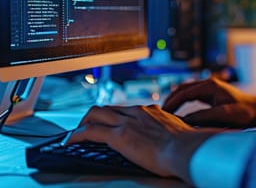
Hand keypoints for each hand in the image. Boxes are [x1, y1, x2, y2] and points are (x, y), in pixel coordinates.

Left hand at [65, 104, 217, 181]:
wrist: (185, 149)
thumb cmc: (186, 146)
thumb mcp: (178, 133)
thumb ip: (169, 132)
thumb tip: (172, 140)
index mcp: (151, 111)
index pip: (127, 109)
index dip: (115, 115)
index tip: (111, 122)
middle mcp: (137, 112)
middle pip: (108, 107)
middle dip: (94, 116)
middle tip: (87, 126)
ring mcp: (127, 122)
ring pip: (96, 113)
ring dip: (83, 122)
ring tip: (76, 133)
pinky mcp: (119, 135)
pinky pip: (90, 131)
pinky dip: (76, 135)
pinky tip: (70, 142)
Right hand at [162, 77, 255, 127]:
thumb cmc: (246, 114)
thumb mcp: (224, 115)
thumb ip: (204, 116)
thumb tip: (184, 120)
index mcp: (209, 86)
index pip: (183, 93)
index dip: (171, 104)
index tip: (161, 115)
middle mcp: (208, 84)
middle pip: (181, 89)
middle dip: (169, 100)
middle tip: (158, 114)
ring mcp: (210, 88)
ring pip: (186, 92)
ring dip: (175, 101)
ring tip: (165, 114)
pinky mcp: (213, 95)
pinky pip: (192, 97)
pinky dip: (183, 103)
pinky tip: (179, 114)